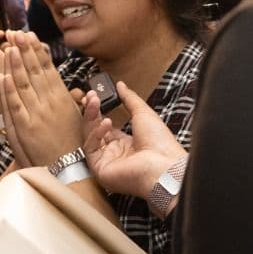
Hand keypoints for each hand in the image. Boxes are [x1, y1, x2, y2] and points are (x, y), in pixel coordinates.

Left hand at [0, 31, 82, 166]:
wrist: (68, 169)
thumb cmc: (75, 145)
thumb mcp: (80, 119)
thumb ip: (74, 102)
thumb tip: (81, 89)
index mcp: (62, 98)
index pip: (48, 68)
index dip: (37, 51)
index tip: (31, 36)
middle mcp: (50, 102)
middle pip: (34, 70)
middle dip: (24, 49)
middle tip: (17, 32)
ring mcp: (36, 114)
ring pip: (23, 83)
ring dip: (14, 63)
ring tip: (9, 45)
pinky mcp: (25, 127)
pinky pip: (14, 104)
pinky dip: (7, 88)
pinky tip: (3, 74)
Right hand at [82, 81, 186, 201]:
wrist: (162, 165)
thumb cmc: (160, 143)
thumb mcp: (144, 113)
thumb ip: (130, 99)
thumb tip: (120, 85)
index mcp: (126, 143)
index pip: (105, 125)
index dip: (98, 111)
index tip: (94, 96)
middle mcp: (114, 153)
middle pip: (95, 130)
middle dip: (92, 111)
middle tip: (90, 95)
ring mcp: (106, 161)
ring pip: (90, 136)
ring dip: (90, 117)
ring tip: (94, 101)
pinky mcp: (99, 169)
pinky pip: (91, 147)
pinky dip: (95, 132)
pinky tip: (105, 122)